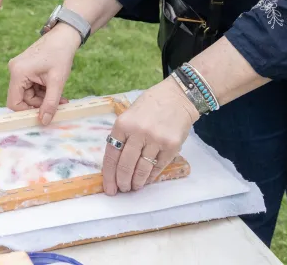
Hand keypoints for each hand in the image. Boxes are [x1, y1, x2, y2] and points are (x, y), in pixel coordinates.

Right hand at [6, 25, 81, 124]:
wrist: (64, 36)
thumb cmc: (60, 54)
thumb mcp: (57, 82)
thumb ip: (50, 103)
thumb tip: (44, 122)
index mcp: (18, 73)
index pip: (14, 103)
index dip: (27, 112)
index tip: (43, 116)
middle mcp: (14, 71)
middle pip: (22, 99)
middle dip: (40, 104)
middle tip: (58, 105)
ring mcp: (19, 69)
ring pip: (28, 94)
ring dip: (43, 98)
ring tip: (60, 97)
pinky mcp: (25, 69)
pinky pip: (31, 87)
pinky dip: (43, 91)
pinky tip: (55, 89)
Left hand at [102, 77, 199, 195]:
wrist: (177, 97)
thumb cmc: (150, 106)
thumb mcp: (130, 115)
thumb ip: (122, 136)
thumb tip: (115, 164)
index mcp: (123, 124)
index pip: (111, 155)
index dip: (109, 175)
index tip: (109, 188)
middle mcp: (138, 132)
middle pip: (126, 166)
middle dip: (122, 182)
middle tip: (122, 189)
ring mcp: (156, 140)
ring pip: (142, 170)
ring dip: (136, 183)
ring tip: (134, 187)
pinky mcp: (171, 147)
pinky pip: (158, 167)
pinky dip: (151, 176)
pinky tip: (146, 179)